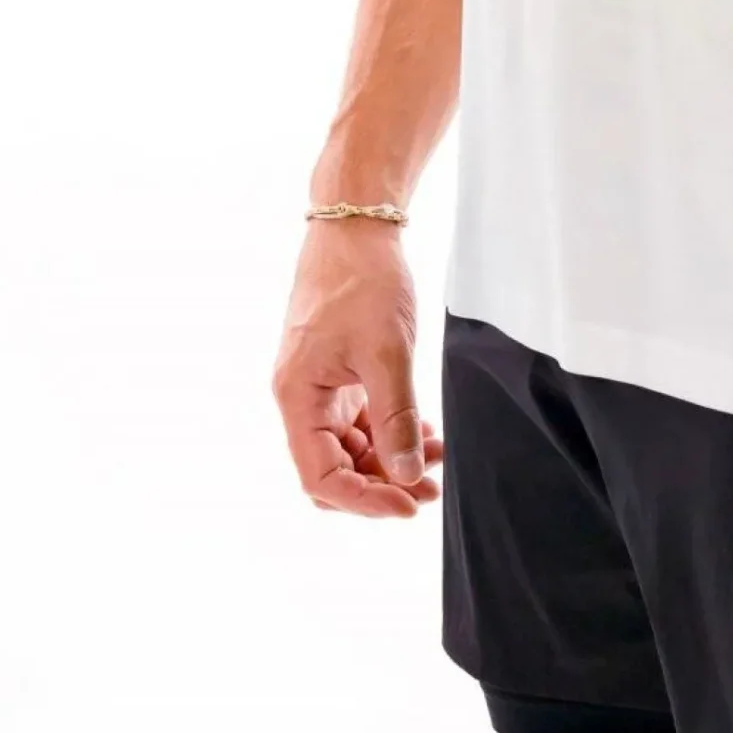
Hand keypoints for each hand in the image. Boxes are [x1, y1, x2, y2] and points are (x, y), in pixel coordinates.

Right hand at [272, 219, 444, 516]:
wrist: (357, 227)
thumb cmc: (363, 280)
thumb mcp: (387, 352)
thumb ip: (396, 417)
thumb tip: (406, 475)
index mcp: (298, 398)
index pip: (321, 477)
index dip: (364, 501)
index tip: (408, 505)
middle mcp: (302, 399)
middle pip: (334, 470)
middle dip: (379, 485)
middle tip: (427, 490)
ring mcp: (321, 388)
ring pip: (351, 449)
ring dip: (390, 461)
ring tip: (434, 459)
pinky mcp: (340, 375)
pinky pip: (362, 422)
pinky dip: (391, 433)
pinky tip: (424, 435)